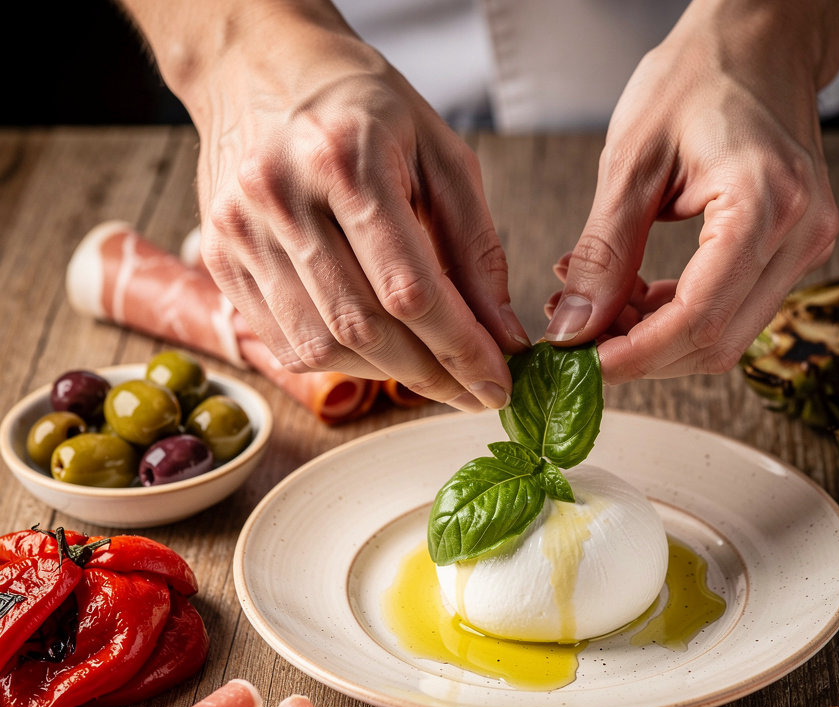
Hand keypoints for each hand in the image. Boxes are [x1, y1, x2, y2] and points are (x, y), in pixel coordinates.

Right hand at [138, 2, 527, 410]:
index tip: (495, 385)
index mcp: (344, 160)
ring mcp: (239, 233)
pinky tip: (376, 351)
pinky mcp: (218, 258)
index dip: (459, 350)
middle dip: (429, 375)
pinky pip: (286, 343)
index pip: (409, 290)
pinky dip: (341, 361)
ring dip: (386, 375)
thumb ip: (476, 249)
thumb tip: (502, 336)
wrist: (257, 65)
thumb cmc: (361, 108)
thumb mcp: (441, 156)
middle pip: (363, 329)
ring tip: (428, 369)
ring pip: (322, 347)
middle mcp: (280, 198)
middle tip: (471, 391)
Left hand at [543, 0, 838, 383]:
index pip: (697, 317)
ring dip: (655, 339)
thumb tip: (573, 328)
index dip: (635, 354)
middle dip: (640, 354)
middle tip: (581, 336)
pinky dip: (676, 317)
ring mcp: (805, 247)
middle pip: (714, 341)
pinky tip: (635, 296)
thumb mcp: (630, 160)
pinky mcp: (792, 253)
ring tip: (600, 307)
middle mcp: (801, 234)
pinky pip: (731, 311)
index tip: (582, 363)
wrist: (759, 43)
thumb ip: (603, 253)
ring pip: (723, 337)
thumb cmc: (697, 77)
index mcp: (765, 203)